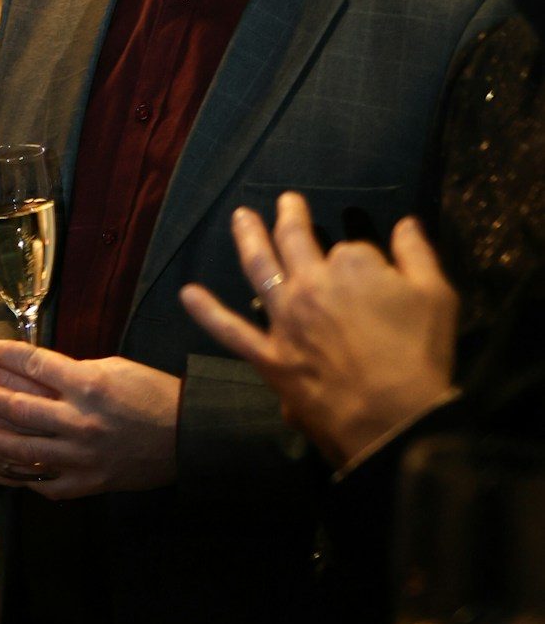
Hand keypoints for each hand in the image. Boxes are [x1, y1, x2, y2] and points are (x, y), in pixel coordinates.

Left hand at [0, 340, 180, 497]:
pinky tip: (5, 465)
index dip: (6, 354)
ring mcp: (82, 456)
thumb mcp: (113, 368)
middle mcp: (80, 421)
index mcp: (88, 385)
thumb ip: (73, 371)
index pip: (33, 364)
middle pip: (17, 407)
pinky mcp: (88, 483)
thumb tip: (36, 370)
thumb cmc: (152, 394)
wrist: (188, 436)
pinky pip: (44, 483)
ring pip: (21, 450)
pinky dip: (21, 475)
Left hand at [179, 192, 457, 466]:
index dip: (364, 259)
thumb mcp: (437, 297)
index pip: (351, 248)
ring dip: (247, 238)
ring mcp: (284, 318)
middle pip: (295, 241)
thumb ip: (418, 255)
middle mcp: (309, 283)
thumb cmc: (420, 357)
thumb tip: (405, 224)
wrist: (394, 421)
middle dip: (290, 217)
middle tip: (287, 202)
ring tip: (240, 216)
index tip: (374, 269)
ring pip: (259, 267)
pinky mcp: (269, 355)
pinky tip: (186, 294)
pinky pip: (231, 331)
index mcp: (351, 265)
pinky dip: (207, 312)